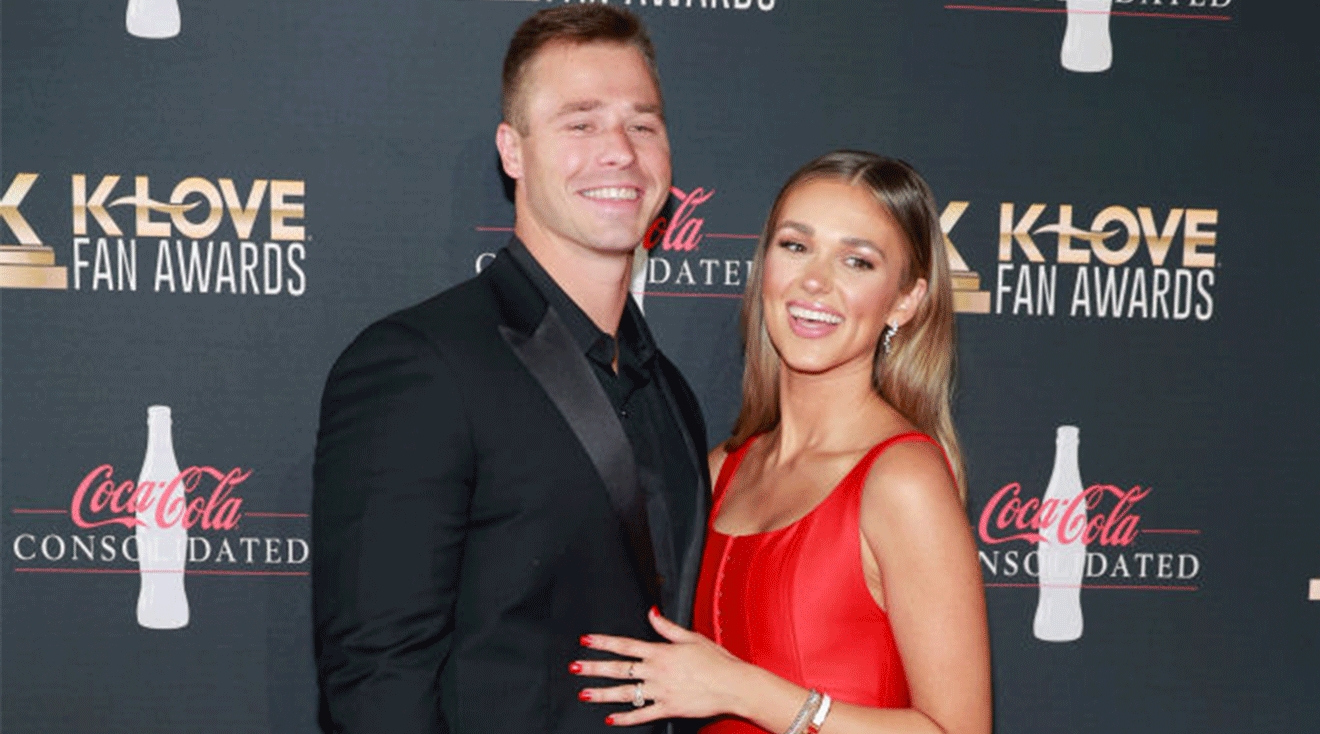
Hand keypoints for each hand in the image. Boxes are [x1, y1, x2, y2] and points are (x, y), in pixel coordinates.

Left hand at [572, 607, 747, 725]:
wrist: (733, 685)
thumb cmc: (716, 660)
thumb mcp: (691, 637)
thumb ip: (667, 627)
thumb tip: (651, 613)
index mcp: (660, 652)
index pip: (625, 645)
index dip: (603, 642)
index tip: (586, 641)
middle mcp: (656, 671)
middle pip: (618, 669)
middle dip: (593, 668)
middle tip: (574, 667)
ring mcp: (660, 692)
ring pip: (625, 693)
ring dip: (602, 694)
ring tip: (584, 693)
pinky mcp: (668, 708)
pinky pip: (642, 715)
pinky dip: (625, 718)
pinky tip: (611, 718)